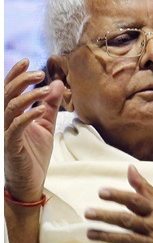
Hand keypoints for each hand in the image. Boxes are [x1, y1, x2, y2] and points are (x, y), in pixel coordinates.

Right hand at [4, 59, 64, 202]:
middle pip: (7, 94)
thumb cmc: (34, 153)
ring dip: (29, 96)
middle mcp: (4, 121)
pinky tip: (41, 110)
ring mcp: (6, 133)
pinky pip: (16, 127)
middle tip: (40, 73)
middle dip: (22, 81)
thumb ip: (49, 105)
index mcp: (10, 114)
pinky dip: (28, 116)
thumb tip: (57, 83)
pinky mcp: (11, 146)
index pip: (8, 90)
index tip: (27, 60)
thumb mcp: (45, 125)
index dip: (15, 74)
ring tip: (46, 90)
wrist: (30, 181)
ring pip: (10, 107)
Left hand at [86, 165, 152, 242]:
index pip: (136, 201)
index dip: (119, 196)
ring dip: (107, 236)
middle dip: (106, 216)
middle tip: (88, 213)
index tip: (101, 192)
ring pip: (128, 239)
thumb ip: (145, 189)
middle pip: (128, 220)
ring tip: (90, 233)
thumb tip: (130, 169)